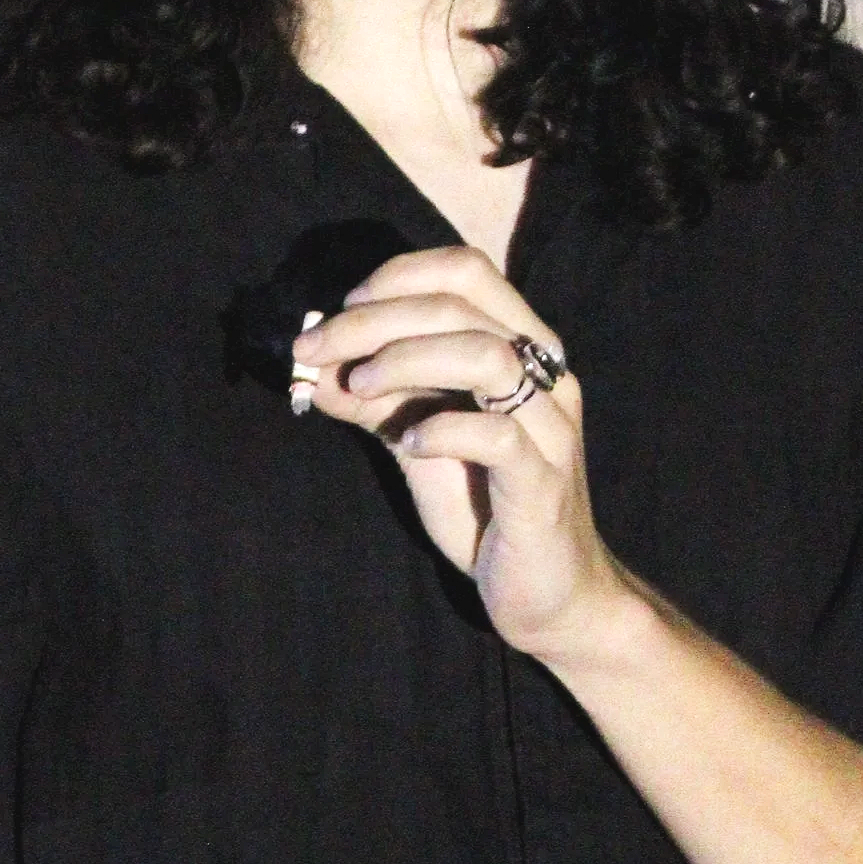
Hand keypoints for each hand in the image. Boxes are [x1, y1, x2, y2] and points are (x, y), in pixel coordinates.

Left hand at [297, 246, 633, 667]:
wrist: (548, 593)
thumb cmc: (486, 508)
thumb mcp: (418, 442)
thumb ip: (374, 401)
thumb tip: (312, 367)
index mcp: (521, 349)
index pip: (467, 270)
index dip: (398, 275)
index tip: (343, 307)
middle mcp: (545, 376)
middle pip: (462, 305)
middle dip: (375, 319)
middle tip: (317, 347)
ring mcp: (550, 428)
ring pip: (488, 356)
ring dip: (408, 360)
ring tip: (360, 387)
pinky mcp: (543, 484)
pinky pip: (498, 436)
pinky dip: (442, 429)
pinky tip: (408, 445)